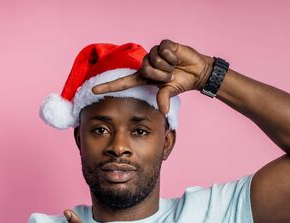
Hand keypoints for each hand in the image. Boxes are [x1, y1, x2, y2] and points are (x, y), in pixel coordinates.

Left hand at [92, 39, 214, 114]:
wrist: (197, 71)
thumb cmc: (181, 81)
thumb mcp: (171, 91)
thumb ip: (163, 98)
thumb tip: (163, 110)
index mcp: (144, 78)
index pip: (122, 82)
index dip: (108, 86)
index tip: (93, 90)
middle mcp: (146, 65)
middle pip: (145, 69)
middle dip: (160, 74)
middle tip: (170, 75)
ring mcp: (154, 54)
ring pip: (154, 60)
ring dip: (167, 65)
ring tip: (174, 66)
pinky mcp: (163, 45)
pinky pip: (163, 50)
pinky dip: (172, 56)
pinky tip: (176, 57)